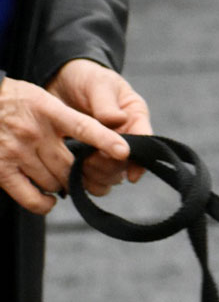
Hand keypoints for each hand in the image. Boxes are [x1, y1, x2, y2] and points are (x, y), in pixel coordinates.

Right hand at [1, 72, 132, 213]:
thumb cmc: (11, 101)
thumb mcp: (40, 97)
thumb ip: (65, 117)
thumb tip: (102, 138)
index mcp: (47, 110)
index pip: (82, 126)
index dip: (105, 140)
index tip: (124, 151)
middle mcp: (33, 132)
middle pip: (72, 167)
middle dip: (84, 176)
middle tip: (87, 177)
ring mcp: (16, 152)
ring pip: (55, 183)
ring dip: (62, 186)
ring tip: (59, 178)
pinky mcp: (1, 169)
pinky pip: (33, 198)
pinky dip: (45, 203)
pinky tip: (49, 199)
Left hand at [48, 58, 151, 189]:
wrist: (61, 81)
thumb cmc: (86, 78)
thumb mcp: (98, 84)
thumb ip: (106, 103)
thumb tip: (118, 120)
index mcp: (135, 117)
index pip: (145, 142)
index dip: (140, 160)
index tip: (131, 175)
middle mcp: (127, 136)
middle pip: (127, 162)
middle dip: (111, 167)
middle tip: (90, 162)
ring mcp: (109, 148)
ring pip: (112, 175)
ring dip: (98, 176)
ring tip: (80, 167)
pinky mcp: (90, 157)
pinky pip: (93, 177)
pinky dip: (85, 180)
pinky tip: (74, 175)